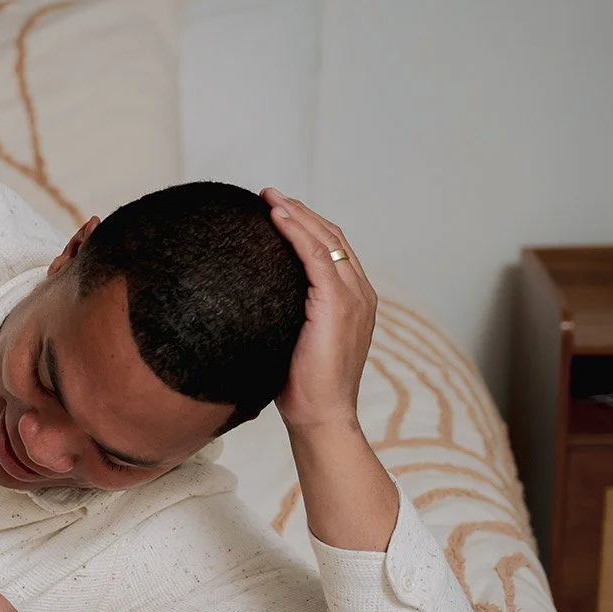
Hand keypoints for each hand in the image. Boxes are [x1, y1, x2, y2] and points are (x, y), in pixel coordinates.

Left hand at [261, 188, 378, 431]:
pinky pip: (316, 256)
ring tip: (268, 198)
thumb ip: (287, 317)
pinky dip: (296, 232)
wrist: (320, 416)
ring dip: (296, 214)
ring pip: (325, 240)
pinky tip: (276, 218)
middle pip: (332, 237)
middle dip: (301, 212)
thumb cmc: (302, 389)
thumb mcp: (292, 342)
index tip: (277, 211)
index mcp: (352, 301)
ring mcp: (353, 296)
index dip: (307, 226)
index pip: (333, 251)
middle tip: (269, 195)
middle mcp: (359, 293)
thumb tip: (252, 305)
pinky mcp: (338, 303)